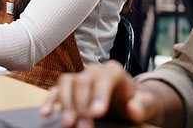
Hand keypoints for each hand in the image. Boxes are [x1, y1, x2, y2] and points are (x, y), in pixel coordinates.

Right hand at [40, 61, 162, 127]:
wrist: (127, 102)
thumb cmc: (136, 103)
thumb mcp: (146, 105)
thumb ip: (143, 105)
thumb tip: (133, 108)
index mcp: (113, 71)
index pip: (104, 79)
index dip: (99, 95)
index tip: (96, 113)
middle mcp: (94, 71)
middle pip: (83, 83)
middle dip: (81, 106)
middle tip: (82, 126)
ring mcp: (79, 78)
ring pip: (66, 83)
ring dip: (65, 104)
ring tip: (67, 123)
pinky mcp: (68, 88)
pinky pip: (55, 90)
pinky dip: (50, 101)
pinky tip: (46, 113)